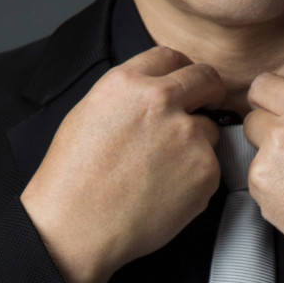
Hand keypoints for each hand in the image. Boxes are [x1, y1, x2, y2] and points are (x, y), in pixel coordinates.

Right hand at [21, 46, 225, 282]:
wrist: (76, 227)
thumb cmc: (73, 179)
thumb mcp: (89, 114)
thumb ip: (129, 95)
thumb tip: (156, 92)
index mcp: (127, 82)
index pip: (171, 56)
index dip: (180, 71)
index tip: (185, 83)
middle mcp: (162, 100)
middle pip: (206, 79)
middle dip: (208, 90)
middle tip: (204, 106)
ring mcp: (188, 135)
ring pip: (209, 129)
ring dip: (196, 143)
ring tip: (161, 171)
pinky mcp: (206, 170)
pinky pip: (211, 167)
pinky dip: (196, 178)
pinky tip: (166, 192)